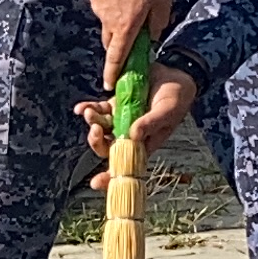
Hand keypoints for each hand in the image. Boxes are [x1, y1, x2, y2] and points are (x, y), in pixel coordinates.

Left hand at [77, 70, 199, 186]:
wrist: (175, 75)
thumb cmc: (176, 98)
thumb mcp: (167, 111)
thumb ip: (151, 123)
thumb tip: (132, 135)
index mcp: (143, 144)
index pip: (126, 166)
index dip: (110, 176)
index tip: (97, 183)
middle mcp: (129, 136)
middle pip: (107, 147)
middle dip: (97, 142)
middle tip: (96, 130)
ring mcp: (120, 120)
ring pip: (100, 129)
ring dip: (93, 123)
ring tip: (90, 111)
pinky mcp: (116, 105)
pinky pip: (98, 110)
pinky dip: (88, 109)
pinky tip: (81, 107)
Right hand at [90, 0, 173, 89]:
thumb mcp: (162, 1)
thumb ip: (158, 24)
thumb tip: (152, 37)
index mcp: (126, 26)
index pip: (117, 57)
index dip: (112, 74)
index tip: (108, 86)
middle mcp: (109, 21)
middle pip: (111, 45)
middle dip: (119, 50)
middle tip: (130, 46)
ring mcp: (100, 10)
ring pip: (108, 28)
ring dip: (118, 28)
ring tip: (132, 10)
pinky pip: (105, 12)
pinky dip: (113, 11)